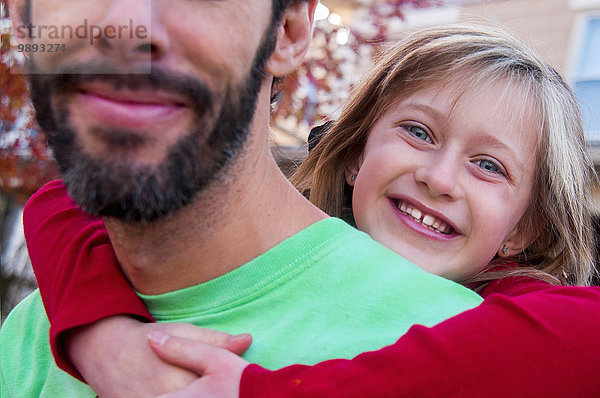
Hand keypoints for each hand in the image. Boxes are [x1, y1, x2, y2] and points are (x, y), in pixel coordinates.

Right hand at [67, 316, 251, 396]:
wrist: (105, 351)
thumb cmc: (148, 338)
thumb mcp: (183, 330)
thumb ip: (216, 340)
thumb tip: (247, 340)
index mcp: (178, 378)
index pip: (214, 390)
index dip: (227, 389)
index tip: (237, 386)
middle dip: (213, 393)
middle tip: (222, 388)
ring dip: (198, 395)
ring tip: (207, 389)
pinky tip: (189, 392)